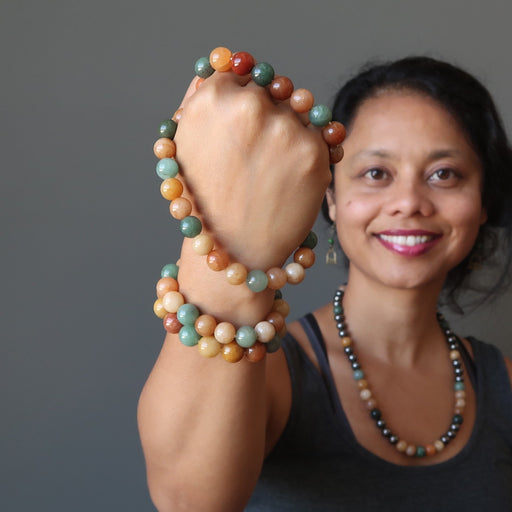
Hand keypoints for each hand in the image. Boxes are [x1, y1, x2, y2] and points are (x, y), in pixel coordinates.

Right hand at [173, 71, 330, 269]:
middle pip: (274, 87)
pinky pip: (319, 135)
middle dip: (270, 113)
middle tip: (258, 156)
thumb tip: (225, 63)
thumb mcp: (185, 144)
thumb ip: (202, 97)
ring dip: (292, 131)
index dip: (244, 99)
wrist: (233, 252)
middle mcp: (251, 106)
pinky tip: (288, 179)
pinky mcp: (315, 153)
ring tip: (271, 171)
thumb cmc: (206, 201)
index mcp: (213, 98)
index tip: (244, 124)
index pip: (242, 71)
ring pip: (300, 109)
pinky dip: (308, 153)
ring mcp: (286, 129)